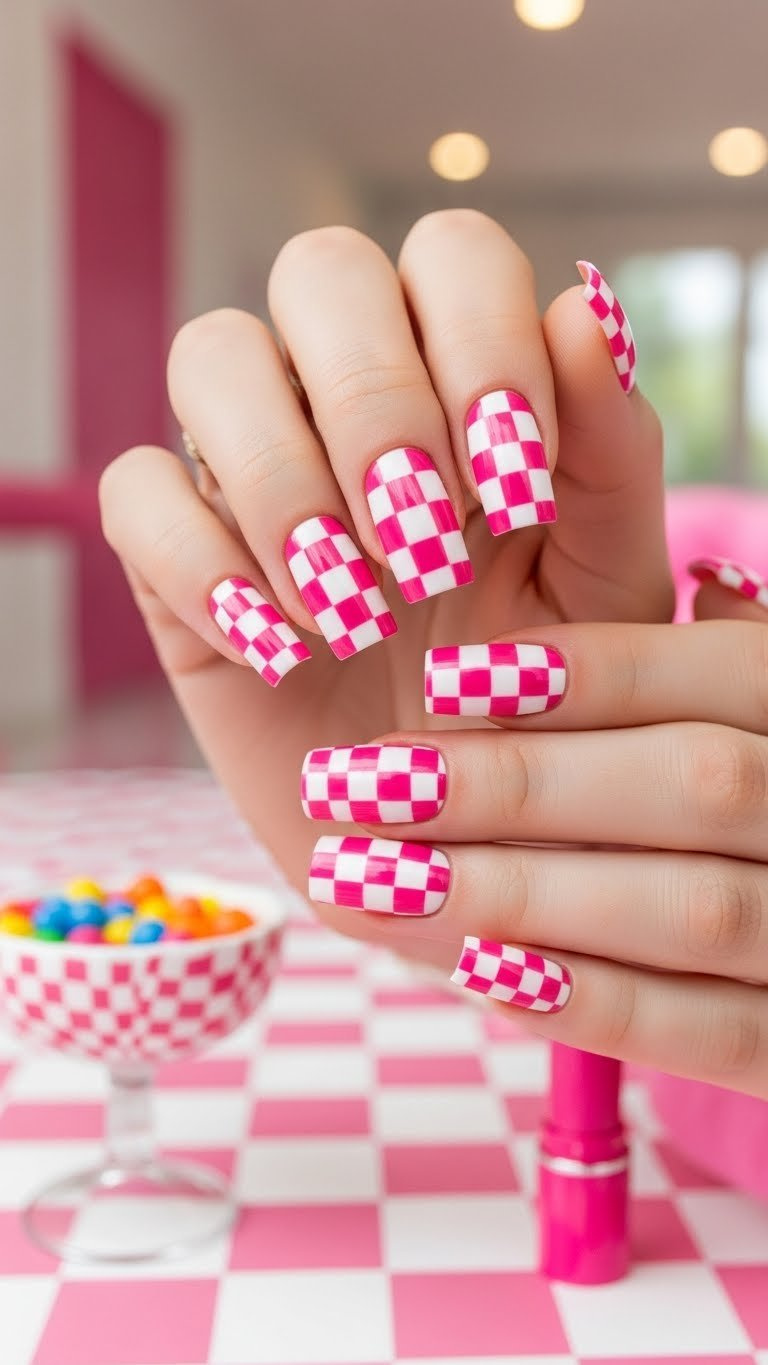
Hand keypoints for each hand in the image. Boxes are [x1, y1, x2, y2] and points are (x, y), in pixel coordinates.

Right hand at [100, 211, 670, 888]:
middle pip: (319, 270)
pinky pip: (135, 493)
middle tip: (425, 550)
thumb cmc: (544, 698)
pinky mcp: (174, 553)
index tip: (513, 493)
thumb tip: (585, 303)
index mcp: (468, 379)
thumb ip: (609, 451)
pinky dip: (201, 564)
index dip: (480, 347)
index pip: (451, 256)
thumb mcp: (606, 588)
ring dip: (284, 480)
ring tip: (352, 612)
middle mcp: (351, 396)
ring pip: (211, 356)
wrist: (454, 831)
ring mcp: (253, 466)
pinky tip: (278, 649)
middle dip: (375, 403)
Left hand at [302, 562, 767, 1096]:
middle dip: (517, 783)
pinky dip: (594, 1004)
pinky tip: (472, 969)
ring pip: (695, 910)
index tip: (441, 678)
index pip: (722, 674)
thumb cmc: (755, 798)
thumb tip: (703, 578)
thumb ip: (728, 665)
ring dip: (517, 894)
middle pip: (696, 784)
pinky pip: (714, 1036)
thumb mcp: (755, 715)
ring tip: (367, 875)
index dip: (587, 672)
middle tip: (359, 781)